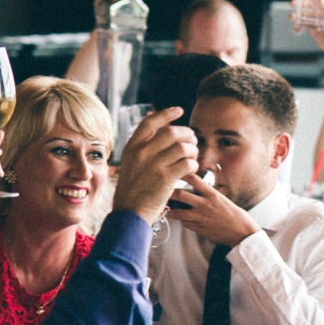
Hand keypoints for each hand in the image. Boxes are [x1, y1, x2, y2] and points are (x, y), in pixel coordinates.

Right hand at [112, 108, 198, 222]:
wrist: (129, 214)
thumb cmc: (132, 189)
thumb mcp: (130, 163)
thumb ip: (143, 145)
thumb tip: (155, 119)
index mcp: (132, 148)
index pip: (150, 123)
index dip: (166, 114)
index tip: (180, 110)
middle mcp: (142, 153)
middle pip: (172, 132)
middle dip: (187, 134)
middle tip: (193, 141)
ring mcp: (153, 165)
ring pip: (183, 147)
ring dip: (193, 151)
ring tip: (192, 158)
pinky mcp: (165, 178)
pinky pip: (188, 163)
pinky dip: (194, 165)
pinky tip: (191, 170)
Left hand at [168, 173, 260, 247]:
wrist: (242, 232)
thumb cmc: (235, 215)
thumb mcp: (222, 199)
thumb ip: (208, 195)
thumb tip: (194, 192)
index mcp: (212, 194)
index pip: (193, 179)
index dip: (182, 174)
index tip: (175, 172)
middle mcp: (204, 204)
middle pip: (179, 194)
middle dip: (169, 192)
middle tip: (163, 191)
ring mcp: (200, 217)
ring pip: (177, 212)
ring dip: (170, 210)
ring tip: (167, 208)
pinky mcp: (198, 229)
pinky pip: (184, 223)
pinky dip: (182, 221)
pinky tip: (183, 220)